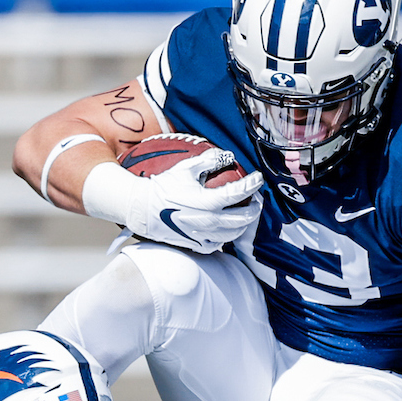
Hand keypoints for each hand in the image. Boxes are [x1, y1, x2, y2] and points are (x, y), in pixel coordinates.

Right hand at [82, 151, 263, 253]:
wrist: (142, 210)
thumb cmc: (163, 187)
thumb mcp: (184, 169)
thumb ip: (208, 161)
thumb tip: (227, 155)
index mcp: (206, 202)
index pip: (237, 193)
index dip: (252, 184)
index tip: (258, 178)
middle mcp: (207, 222)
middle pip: (243, 219)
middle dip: (255, 208)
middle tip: (258, 200)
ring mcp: (203, 236)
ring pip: (234, 234)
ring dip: (245, 224)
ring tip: (247, 214)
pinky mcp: (197, 245)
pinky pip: (220, 244)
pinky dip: (228, 236)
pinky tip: (229, 228)